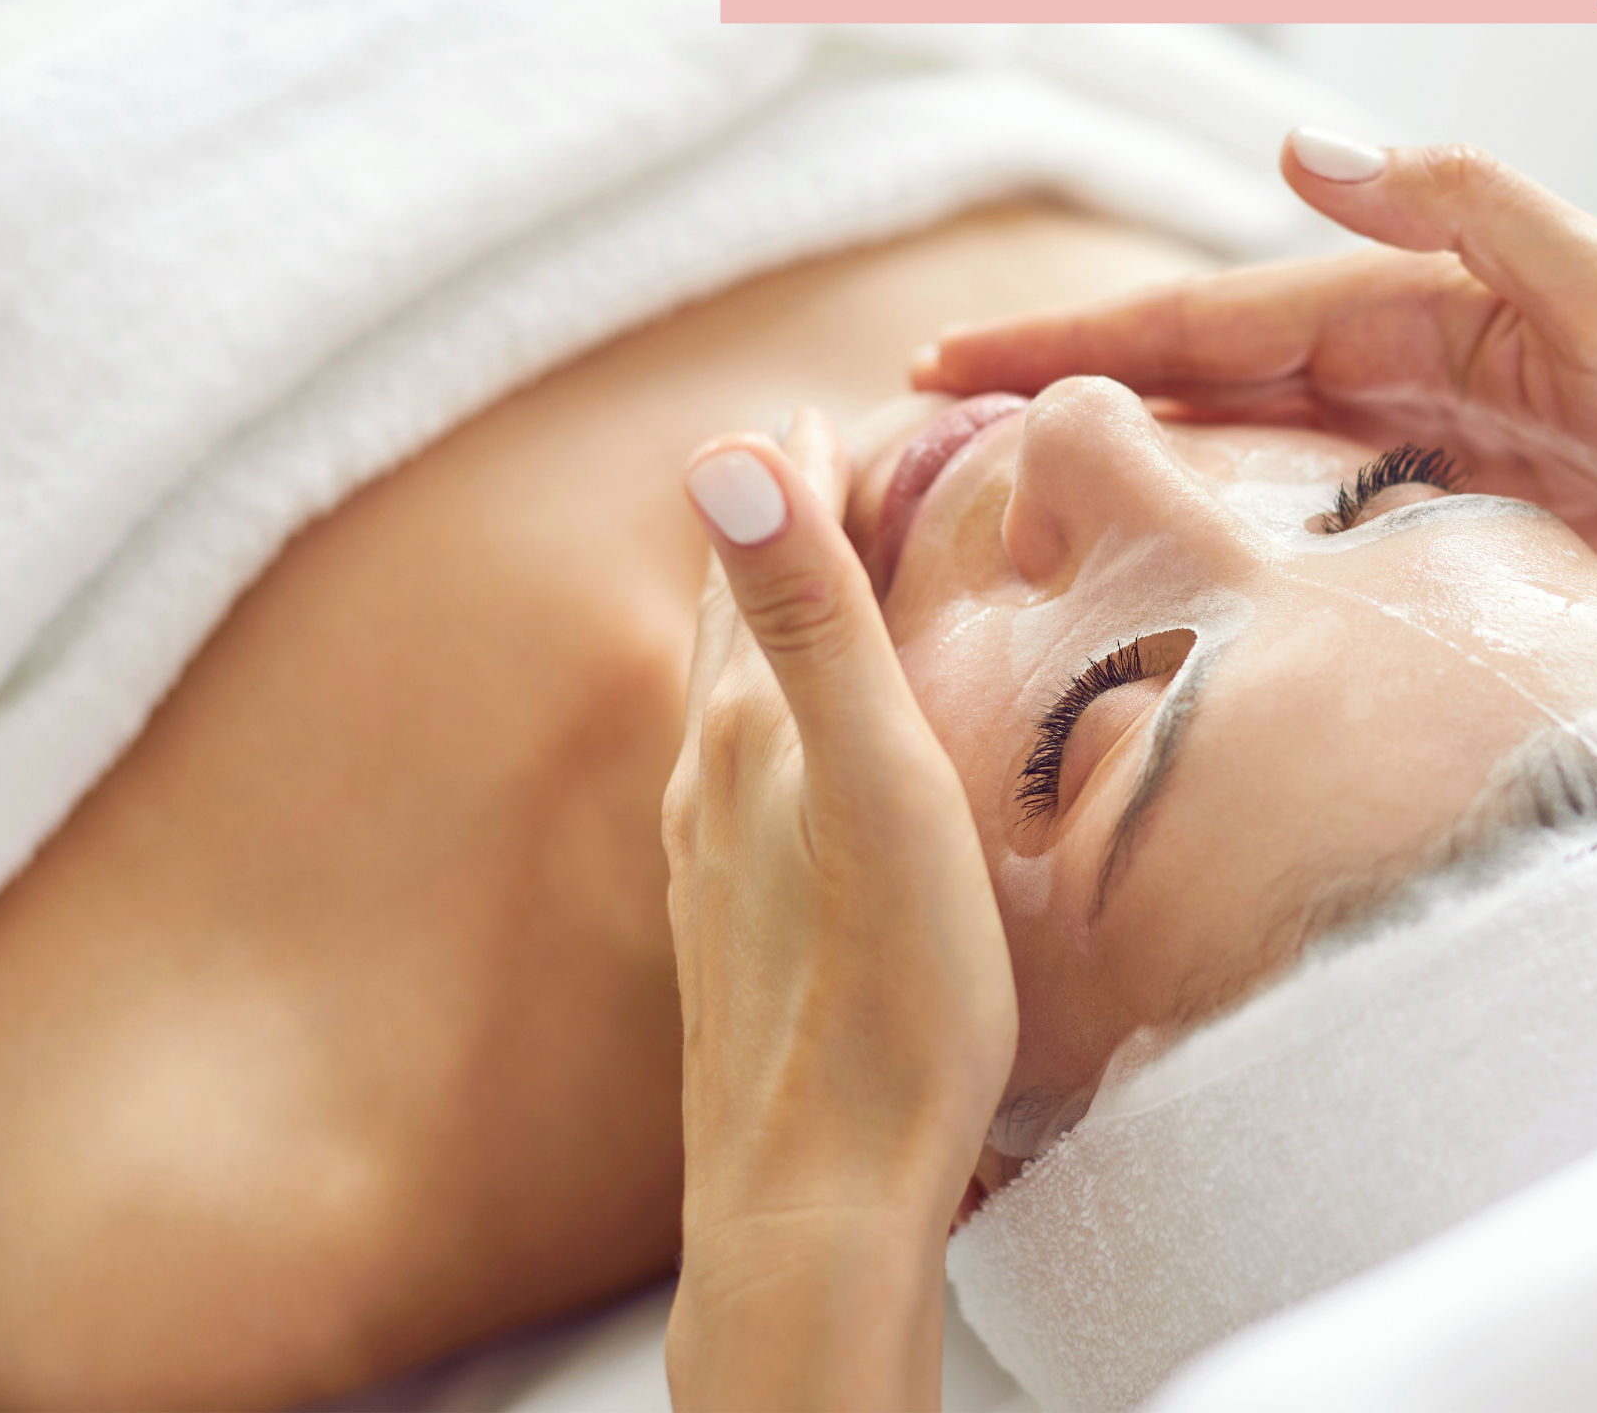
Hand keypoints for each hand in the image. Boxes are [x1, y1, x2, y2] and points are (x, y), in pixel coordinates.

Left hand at [661, 409, 1013, 1412]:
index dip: (822, 450)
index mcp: (747, 725)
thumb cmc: (882, 1005)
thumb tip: (723, 448)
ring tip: (863, 577)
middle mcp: (707, 776)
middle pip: (744, 603)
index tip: (888, 391)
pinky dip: (799, 708)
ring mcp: (711, 856)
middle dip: (803, 515)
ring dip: (798, 614)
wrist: (814, 1205)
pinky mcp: (734, 925)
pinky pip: (760, 771)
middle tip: (876, 452)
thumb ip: (810, 618)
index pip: (767, 533)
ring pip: (746, 689)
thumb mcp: (877, 786)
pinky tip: (832, 752)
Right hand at [920, 136, 1596, 681]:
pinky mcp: (1473, 517)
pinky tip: (1173, 571)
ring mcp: (1441, 441)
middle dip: (1069, 391)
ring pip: (1247, 448)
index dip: (1080, 337)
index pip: (1215, 318)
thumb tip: (1307, 147)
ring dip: (1131, 459)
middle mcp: (1419, 360)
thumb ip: (1471, 210)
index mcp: (1428, 299)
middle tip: (930, 436)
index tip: (954, 363)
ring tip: (1012, 501)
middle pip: (1204, 375)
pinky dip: (1229, 528)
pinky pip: (1316, 516)